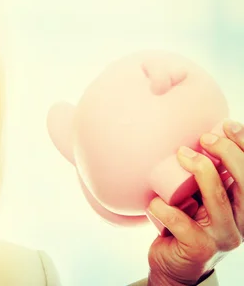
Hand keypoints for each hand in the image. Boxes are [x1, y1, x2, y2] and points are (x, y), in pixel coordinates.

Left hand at [146, 119, 243, 284]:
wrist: (173, 264)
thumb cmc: (185, 224)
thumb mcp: (197, 197)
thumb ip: (202, 176)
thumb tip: (191, 139)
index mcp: (241, 205)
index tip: (227, 126)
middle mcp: (239, 221)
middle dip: (227, 155)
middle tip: (204, 138)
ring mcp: (222, 237)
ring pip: (219, 201)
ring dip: (201, 173)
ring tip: (182, 155)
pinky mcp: (200, 249)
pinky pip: (184, 224)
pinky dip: (167, 209)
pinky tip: (155, 202)